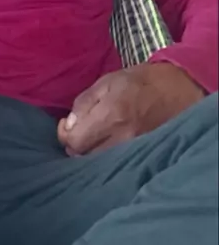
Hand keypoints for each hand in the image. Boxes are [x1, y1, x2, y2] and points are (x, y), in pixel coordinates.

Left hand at [58, 62, 203, 155]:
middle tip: (79, 129)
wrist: (179, 89)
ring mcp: (134, 149)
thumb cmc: (140, 81)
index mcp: (112, 115)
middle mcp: (122, 137)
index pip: (76, 141)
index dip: (64, 134)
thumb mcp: (107, 81)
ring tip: (92, 136)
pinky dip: (104, 155)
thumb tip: (70, 124)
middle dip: (75, 144)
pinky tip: (105, 143)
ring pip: (98, 162)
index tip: (67, 124)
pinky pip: (114, 162)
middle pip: (84, 156)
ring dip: (89, 151)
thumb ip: (84, 102)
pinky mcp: (142, 155)